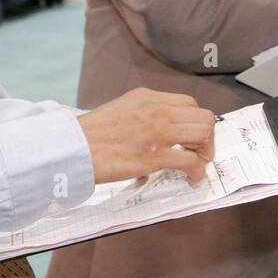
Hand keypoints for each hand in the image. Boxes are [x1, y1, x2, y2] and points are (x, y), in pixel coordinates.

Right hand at [77, 88, 214, 185]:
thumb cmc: (90, 136)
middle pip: (203, 117)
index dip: (196, 122)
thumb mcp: (119, 111)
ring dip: (206, 153)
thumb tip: (156, 138)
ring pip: (203, 134)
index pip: (189, 104)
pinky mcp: (153, 156)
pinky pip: (191, 162)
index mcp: (147, 98)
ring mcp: (157, 132)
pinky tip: (192, 179)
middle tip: (200, 153)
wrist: (70, 148)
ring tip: (197, 165)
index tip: (193, 138)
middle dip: (207, 138)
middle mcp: (156, 110)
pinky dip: (198, 172)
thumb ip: (142, 118)